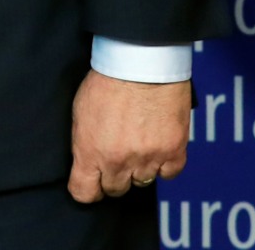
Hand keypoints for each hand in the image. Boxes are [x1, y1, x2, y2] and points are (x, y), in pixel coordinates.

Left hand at [66, 70, 189, 201]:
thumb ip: (85, 142)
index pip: (84, 192)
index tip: (92, 183)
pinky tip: (158, 146)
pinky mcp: (173, 151)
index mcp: (90, 151)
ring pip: (143, 182)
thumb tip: (88, 160)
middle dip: (114, 175)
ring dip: (140, 167)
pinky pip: (169, 173)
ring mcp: (148, 158)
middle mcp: (118, 161)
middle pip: (116, 189)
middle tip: (117, 155)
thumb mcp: (81, 111)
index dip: (88, 189)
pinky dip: (165, 163)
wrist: (142, 62)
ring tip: (138, 142)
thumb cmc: (107, 79)